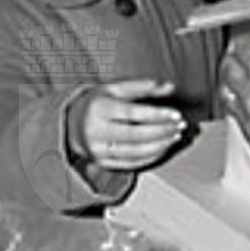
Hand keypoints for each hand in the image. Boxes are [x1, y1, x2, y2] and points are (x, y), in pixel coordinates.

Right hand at [69, 77, 186, 173]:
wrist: (69, 124)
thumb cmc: (96, 103)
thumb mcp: (114, 88)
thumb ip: (142, 87)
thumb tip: (169, 87)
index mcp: (99, 109)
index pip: (132, 113)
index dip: (157, 115)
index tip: (176, 114)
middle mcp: (97, 131)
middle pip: (136, 135)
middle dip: (162, 131)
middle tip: (180, 126)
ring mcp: (99, 150)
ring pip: (136, 152)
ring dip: (161, 145)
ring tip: (175, 135)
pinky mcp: (103, 163)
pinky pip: (132, 163)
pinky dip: (151, 156)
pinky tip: (163, 147)